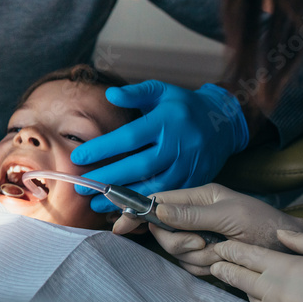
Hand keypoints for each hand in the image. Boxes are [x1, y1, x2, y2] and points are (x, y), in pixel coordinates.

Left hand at [71, 81, 248, 212]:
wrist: (224, 122)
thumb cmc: (183, 105)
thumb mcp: (161, 91)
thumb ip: (135, 93)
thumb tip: (110, 94)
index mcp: (167, 120)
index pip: (130, 137)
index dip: (103, 148)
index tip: (78, 157)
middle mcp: (180, 145)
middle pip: (140, 166)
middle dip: (108, 179)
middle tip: (82, 188)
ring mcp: (190, 165)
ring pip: (155, 187)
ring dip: (125, 199)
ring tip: (97, 204)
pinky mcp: (197, 181)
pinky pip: (169, 198)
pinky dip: (146, 206)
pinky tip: (125, 210)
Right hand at [112, 184, 302, 274]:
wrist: (286, 251)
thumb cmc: (264, 224)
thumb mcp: (229, 214)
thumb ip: (191, 213)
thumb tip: (157, 209)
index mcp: (198, 198)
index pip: (157, 201)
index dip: (136, 212)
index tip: (120, 225)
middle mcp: (193, 217)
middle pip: (162, 231)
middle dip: (179, 241)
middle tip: (203, 243)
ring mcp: (197, 237)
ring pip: (175, 251)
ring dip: (197, 255)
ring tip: (221, 251)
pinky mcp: (204, 257)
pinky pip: (188, 266)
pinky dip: (204, 266)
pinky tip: (221, 260)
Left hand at [211, 231, 302, 301]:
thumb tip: (282, 234)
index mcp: (286, 269)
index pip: (244, 255)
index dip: (228, 249)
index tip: (220, 247)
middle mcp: (275, 292)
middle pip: (236, 277)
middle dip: (224, 268)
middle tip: (217, 264)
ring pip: (250, 300)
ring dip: (250, 292)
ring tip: (253, 287)